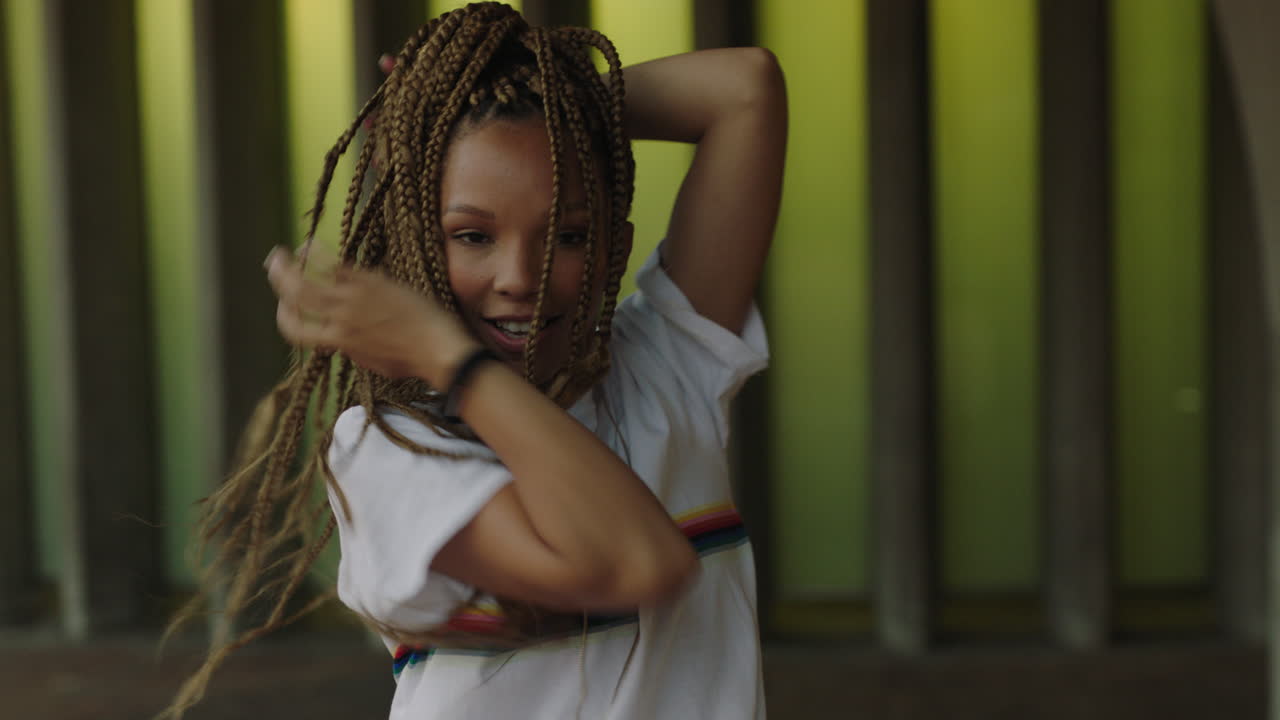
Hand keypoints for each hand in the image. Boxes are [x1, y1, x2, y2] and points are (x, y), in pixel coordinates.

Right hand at [264, 246, 476, 383]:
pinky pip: (336, 264)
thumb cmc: (410, 360)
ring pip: (309, 275)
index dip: (284, 317)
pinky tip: (313, 245)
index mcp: (338, 342)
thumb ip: (350, 348)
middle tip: (274, 265)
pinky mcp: (371, 281)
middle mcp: (340, 318)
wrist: (438, 347)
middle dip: (279, 278)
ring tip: (288, 251)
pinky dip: (318, 253)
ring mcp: (354, 298)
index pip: (295, 330)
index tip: (284, 305)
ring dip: (292, 261)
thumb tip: (338, 342)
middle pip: (295, 295)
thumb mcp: (371, 361)